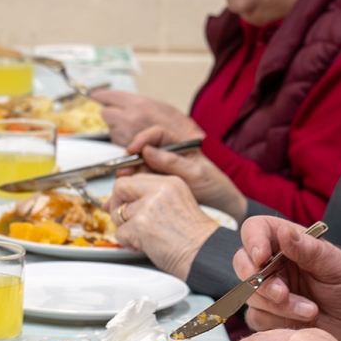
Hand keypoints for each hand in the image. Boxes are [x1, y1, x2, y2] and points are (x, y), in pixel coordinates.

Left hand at [91, 89, 202, 147]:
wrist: (186, 148)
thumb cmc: (178, 127)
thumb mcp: (161, 106)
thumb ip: (140, 103)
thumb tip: (120, 100)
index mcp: (137, 104)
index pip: (109, 96)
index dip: (102, 96)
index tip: (96, 95)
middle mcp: (128, 118)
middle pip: (105, 113)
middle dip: (111, 115)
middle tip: (121, 117)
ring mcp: (125, 134)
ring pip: (111, 129)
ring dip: (118, 129)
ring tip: (134, 132)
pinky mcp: (125, 149)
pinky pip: (117, 142)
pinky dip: (123, 141)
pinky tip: (135, 142)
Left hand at [107, 175, 220, 282]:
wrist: (204, 254)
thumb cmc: (194, 237)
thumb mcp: (177, 204)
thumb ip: (151, 198)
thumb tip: (117, 201)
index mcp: (170, 182)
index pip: (134, 179)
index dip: (125, 193)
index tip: (124, 203)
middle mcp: (158, 190)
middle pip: (120, 188)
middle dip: (117, 205)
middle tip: (125, 220)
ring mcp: (148, 207)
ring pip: (118, 214)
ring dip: (126, 229)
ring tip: (145, 237)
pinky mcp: (140, 226)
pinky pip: (120, 234)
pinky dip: (129, 243)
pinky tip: (146, 246)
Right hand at [126, 125, 246, 217]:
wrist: (220, 206)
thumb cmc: (213, 185)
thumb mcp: (196, 173)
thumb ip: (172, 162)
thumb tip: (147, 151)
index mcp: (178, 145)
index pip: (156, 134)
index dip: (143, 138)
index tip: (133, 149)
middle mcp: (166, 155)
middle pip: (142, 151)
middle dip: (130, 160)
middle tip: (123, 172)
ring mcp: (159, 169)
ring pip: (137, 168)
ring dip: (127, 176)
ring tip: (120, 185)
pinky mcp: (155, 184)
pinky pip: (140, 182)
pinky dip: (130, 188)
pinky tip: (123, 194)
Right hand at [235, 217, 340, 340]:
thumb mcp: (336, 265)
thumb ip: (309, 250)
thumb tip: (286, 233)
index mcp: (287, 242)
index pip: (255, 230)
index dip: (252, 241)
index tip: (262, 257)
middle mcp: (273, 264)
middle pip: (243, 264)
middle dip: (261, 282)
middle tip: (283, 293)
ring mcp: (269, 291)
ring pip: (250, 296)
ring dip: (279, 306)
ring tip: (311, 311)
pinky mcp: (271, 316)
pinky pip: (257, 319)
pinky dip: (278, 322)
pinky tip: (303, 322)